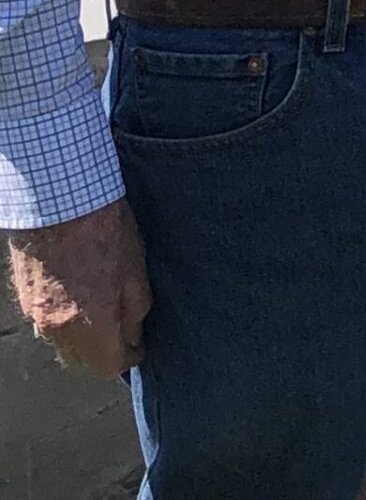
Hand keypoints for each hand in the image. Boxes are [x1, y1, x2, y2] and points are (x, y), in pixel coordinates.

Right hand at [7, 197, 151, 377]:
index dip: (128, 358)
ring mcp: (37, 315)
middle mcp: (59, 329)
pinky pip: (46, 324)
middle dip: (103, 354)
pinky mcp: (25, 299)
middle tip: (121, 334)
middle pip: (82, 362)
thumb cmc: (103, 229)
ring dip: (82, 339)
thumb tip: (133, 334)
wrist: (58, 200)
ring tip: (100, 314)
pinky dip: (63, 321)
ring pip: (62, 345)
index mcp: (91, 324)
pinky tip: (77, 298)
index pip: (109, 366)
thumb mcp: (135, 269)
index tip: (138, 347)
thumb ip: (135, 310)